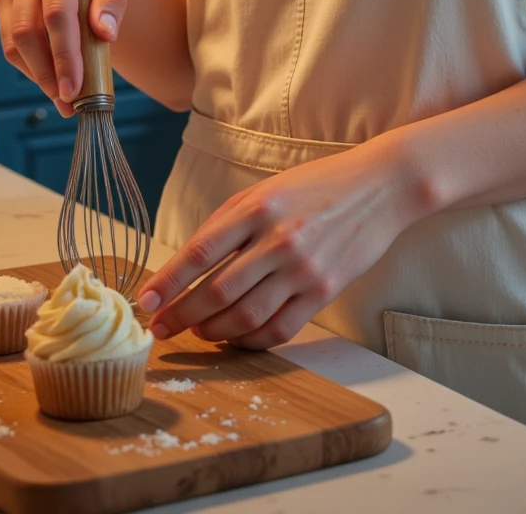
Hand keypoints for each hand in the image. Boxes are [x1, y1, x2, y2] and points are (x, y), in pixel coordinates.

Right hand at [0, 0, 138, 117]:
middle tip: (71, 103)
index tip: (76, 89)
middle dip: (47, 72)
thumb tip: (105, 35)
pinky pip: (8, 34)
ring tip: (63, 97)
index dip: (64, 55)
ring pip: (12, 38)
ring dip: (35, 72)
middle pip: (27, 31)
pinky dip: (27, 59)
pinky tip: (50, 74)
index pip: (56, 13)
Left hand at [137, 136, 431, 349]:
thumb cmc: (317, 185)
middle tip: (161, 327)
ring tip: (196, 331)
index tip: (145, 301)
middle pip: (217, 291)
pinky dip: (251, 340)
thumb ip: (230, 222)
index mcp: (258, 207)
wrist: (379, 187)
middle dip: (181, 315)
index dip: (168, 282)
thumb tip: (189, 264)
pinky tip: (235, 337)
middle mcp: (278, 239)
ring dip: (212, 330)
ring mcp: (303, 269)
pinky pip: (279, 328)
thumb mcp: (267, 190)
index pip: (200, 252)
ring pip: (244, 316)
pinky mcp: (324, 291)